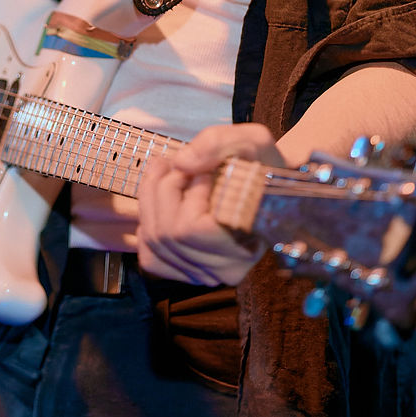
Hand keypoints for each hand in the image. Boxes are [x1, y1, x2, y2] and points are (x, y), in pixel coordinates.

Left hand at [137, 123, 284, 286]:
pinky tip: (163, 202)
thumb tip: (181, 163)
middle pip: (168, 234)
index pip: (194, 228)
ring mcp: (206, 275)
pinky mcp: (188, 273)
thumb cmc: (262, 165)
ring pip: (154, 241)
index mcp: (249, 243)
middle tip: (180, 165)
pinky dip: (147, 223)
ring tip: (171, 174)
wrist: (268, 187)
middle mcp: (227, 269)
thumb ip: (216, 144)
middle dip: (165, 187)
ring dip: (152, 198)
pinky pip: (150, 255)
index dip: (191, 190)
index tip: (205, 168)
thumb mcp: (252, 141)